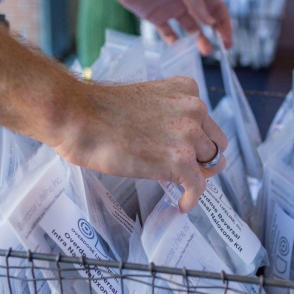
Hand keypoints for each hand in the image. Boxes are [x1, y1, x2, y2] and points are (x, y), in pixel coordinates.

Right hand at [52, 76, 227, 211]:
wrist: (79, 117)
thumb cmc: (99, 110)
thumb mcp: (146, 101)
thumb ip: (167, 115)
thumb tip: (170, 142)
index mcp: (186, 89)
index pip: (206, 121)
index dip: (198, 140)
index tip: (186, 151)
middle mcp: (194, 109)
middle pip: (215, 143)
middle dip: (203, 158)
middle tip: (186, 170)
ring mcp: (189, 135)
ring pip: (210, 164)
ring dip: (196, 176)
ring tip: (179, 185)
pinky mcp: (180, 160)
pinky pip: (198, 186)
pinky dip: (192, 198)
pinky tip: (182, 204)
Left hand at [106, 0, 231, 54]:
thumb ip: (195, 1)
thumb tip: (211, 23)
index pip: (217, 8)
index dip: (225, 24)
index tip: (227, 41)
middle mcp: (187, 0)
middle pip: (208, 20)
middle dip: (217, 35)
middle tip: (221, 50)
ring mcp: (172, 10)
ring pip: (191, 29)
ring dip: (199, 41)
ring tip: (204, 52)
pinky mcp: (157, 18)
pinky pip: (170, 34)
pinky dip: (176, 43)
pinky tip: (181, 50)